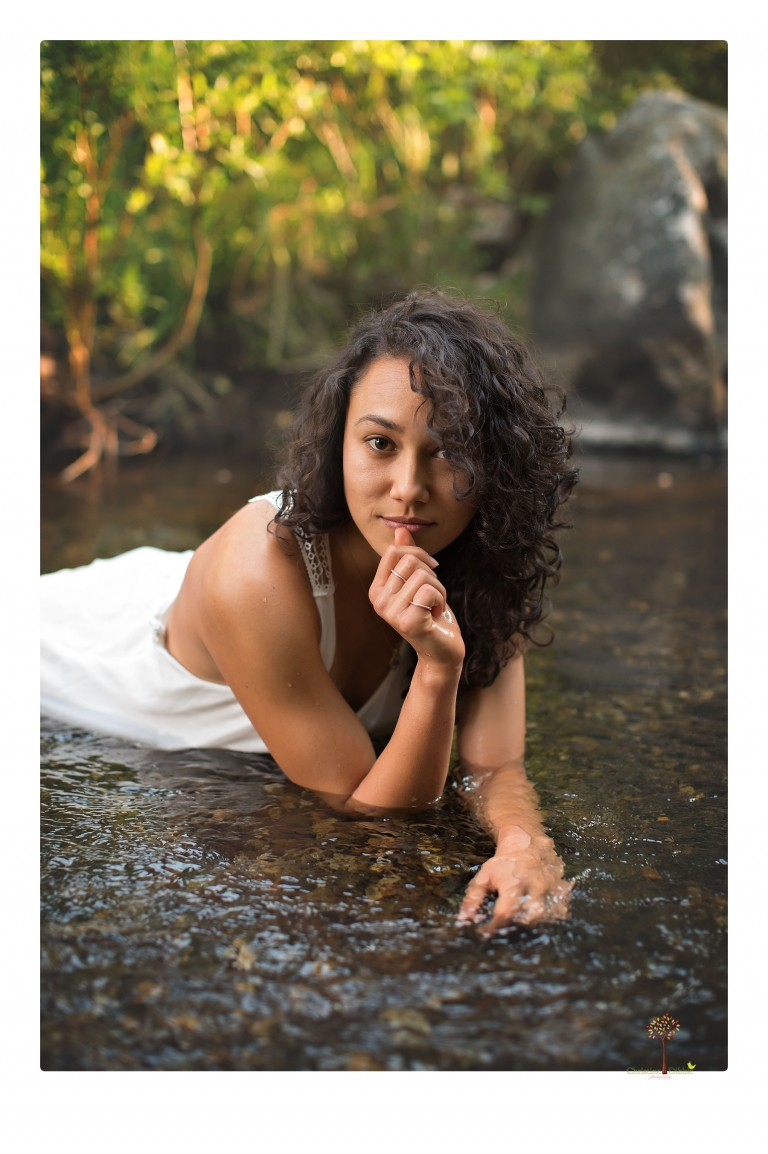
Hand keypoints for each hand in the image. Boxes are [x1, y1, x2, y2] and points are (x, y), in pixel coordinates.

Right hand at [369, 526, 464, 670]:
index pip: (394, 552)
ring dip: (439, 590)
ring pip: (423, 576)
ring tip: (433, 607)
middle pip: (410, 562)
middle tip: (432, 596)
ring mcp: (391, 613)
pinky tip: (435, 615)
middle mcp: (379, 601)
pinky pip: (429, 591)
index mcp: (377, 590)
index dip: (418, 554)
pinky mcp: (408, 621)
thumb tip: (400, 530)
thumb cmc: (430, 615)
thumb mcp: (418, 582)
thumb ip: (408, 557)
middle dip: (432, 575)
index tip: (431, 569)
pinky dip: (440, 600)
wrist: (441, 650)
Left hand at [456, 838, 572, 937]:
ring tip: (517, 924)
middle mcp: (535, 888)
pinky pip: (557, 913)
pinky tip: (536, 917)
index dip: (493, 928)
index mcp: (514, 884)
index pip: (504, 914)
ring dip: (530, 925)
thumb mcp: (484, 877)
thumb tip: (464, 920)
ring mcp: (550, 890)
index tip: (485, 933)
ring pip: (543, 918)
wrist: (527, 843)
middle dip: (512, 928)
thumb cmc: (503, 862)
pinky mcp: (561, 892)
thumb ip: (473, 899)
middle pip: (526, 920)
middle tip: (502, 929)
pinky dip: (547, 919)